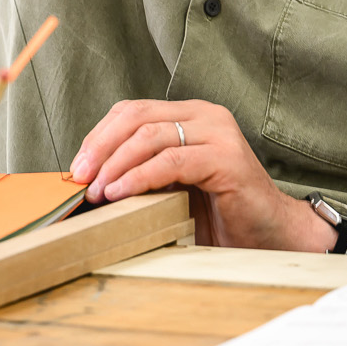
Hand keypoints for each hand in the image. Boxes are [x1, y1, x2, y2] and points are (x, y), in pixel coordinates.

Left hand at [68, 100, 335, 251]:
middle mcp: (206, 116)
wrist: (270, 234)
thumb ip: (142, 171)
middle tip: (79, 178)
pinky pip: (171, 162)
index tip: (77, 167)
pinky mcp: (226, 159)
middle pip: (137, 117)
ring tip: (96, 191)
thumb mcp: (172, 186)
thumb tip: (89, 179)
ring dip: (115, 164)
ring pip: (151, 136)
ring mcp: (219, 134)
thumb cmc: (219, 213)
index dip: (99, 135)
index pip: (133, 111)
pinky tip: (120, 193)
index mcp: (191, 115)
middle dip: (101, 146)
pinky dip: (139, 177)